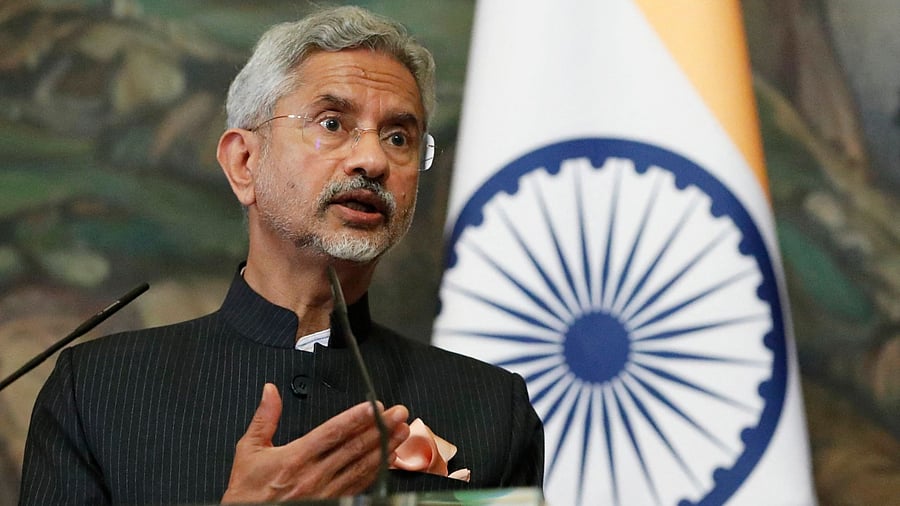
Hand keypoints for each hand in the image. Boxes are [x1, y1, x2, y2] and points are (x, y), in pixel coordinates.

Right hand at [221, 383, 409, 502]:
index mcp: (295, 458)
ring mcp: (325, 492)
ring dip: (384, 448)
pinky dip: (376, 471)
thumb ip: (265, 418)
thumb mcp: (249, 451)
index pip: (332, 433)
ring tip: (401, 432)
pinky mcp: (331, 503)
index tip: (374, 406)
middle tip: (399, 413)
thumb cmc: (247, 492)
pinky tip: (388, 460)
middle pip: (354, 447)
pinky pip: (359, 486)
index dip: (356, 418)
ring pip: (361, 467)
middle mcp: (313, 475)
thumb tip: (270, 391)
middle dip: (379, 428)